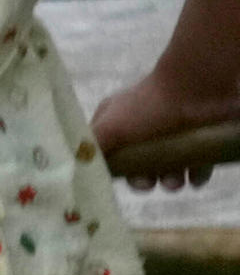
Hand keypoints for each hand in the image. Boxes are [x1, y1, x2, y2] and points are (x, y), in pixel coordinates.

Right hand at [90, 70, 239, 184]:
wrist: (198, 91)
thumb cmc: (147, 108)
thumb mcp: (109, 126)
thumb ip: (92, 148)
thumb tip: (75, 166)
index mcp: (118, 119)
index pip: (106, 148)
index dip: (108, 167)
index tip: (113, 180)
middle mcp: (143, 127)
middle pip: (138, 164)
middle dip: (142, 179)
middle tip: (147, 183)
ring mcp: (173, 134)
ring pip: (167, 168)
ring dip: (169, 181)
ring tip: (174, 182)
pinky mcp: (199, 142)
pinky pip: (196, 166)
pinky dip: (195, 175)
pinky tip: (193, 177)